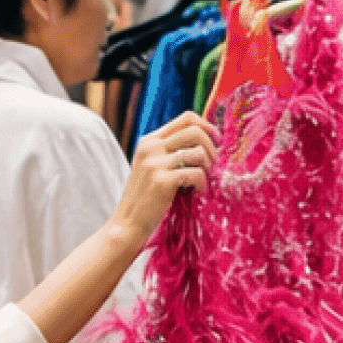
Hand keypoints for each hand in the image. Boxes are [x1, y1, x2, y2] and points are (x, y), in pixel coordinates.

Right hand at [112, 111, 217, 248]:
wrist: (128, 223)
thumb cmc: (145, 197)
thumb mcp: (151, 166)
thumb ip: (169, 150)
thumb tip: (204, 138)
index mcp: (149, 141)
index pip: (186, 118)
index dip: (206, 126)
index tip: (215, 142)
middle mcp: (151, 148)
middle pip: (194, 131)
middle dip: (211, 147)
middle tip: (212, 165)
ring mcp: (155, 164)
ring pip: (198, 152)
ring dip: (208, 167)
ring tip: (202, 181)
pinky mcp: (162, 181)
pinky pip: (196, 173)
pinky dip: (203, 184)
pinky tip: (198, 192)